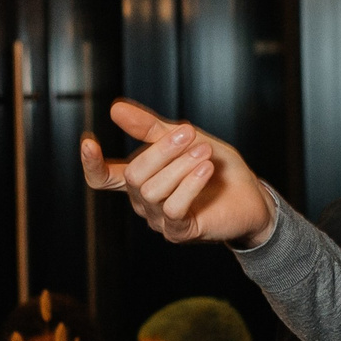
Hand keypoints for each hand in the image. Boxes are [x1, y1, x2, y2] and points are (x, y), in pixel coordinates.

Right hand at [80, 100, 274, 247]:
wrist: (250, 194)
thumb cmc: (214, 166)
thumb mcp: (183, 138)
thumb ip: (150, 127)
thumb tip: (116, 109)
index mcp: (138, 178)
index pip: (102, 178)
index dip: (92, 164)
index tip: (89, 142)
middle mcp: (142, 201)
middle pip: (133, 176)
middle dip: (161, 151)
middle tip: (188, 132)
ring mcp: (159, 219)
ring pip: (152, 191)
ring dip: (180, 166)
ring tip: (204, 152)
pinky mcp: (179, 231)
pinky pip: (173, 208)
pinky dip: (189, 185)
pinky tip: (205, 170)